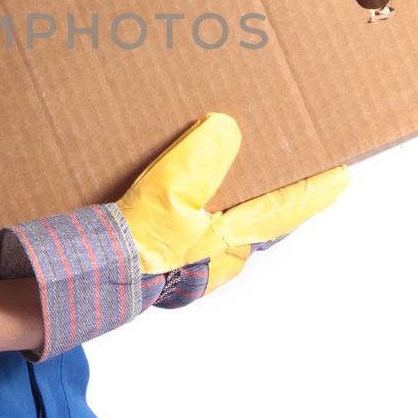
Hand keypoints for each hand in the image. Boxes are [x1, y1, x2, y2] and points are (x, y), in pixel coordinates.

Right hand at [0, 111, 349, 360]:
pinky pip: (181, 233)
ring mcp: (184, 265)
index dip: (311, 192)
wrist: (76, 287)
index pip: (282, 210)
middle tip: (275, 170)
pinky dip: (184, 211)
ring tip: (214, 175)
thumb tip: (226, 130)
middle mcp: (213, 258)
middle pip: (254, 223)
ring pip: (217, 229)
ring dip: (220, 203)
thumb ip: (199, 162)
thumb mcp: (168, 197)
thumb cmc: (128, 251)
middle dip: (266, 198)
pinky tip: (161, 197)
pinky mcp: (154, 264)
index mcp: (227, 242)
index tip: (341, 176)